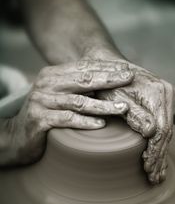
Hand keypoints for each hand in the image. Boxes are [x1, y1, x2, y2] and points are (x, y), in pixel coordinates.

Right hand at [0, 60, 132, 165]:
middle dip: (109, 79)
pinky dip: (85, 122)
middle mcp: (46, 84)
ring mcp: (42, 101)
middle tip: (129, 79)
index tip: (126, 69)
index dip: (106, 68)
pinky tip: (101, 124)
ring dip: (103, 105)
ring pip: (78, 101)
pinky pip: (67, 119)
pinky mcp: (39, 120)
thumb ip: (77, 87)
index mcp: (52, 75)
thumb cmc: (45, 115)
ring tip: (122, 107)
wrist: (16, 135)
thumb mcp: (59, 96)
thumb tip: (109, 81)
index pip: (83, 68)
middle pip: (83, 80)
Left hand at [98, 62, 174, 183]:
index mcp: (158, 92)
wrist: (108, 66)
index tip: (148, 168)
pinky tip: (157, 157)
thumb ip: (134, 114)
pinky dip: (159, 143)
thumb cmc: (107, 83)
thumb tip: (151, 132)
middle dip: (159, 156)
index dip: (155, 151)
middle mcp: (167, 93)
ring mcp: (166, 97)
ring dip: (160, 153)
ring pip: (165, 131)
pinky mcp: (161, 102)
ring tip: (157, 174)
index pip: (161, 129)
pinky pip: (163, 125)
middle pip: (166, 132)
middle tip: (154, 178)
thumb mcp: (115, 99)